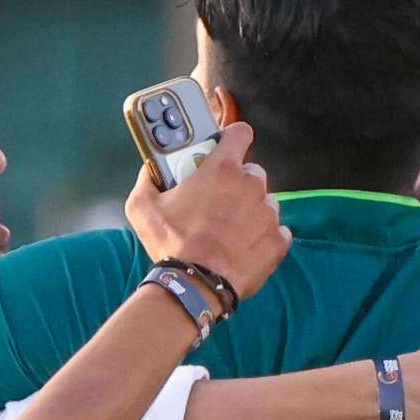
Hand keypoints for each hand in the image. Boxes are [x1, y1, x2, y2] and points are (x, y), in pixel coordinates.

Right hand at [127, 125, 289, 300]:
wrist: (193, 286)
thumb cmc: (170, 243)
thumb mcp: (142, 205)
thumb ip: (147, 179)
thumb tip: (150, 170)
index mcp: (222, 169)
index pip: (240, 133)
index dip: (233, 138)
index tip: (227, 147)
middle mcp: (251, 185)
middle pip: (253, 172)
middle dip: (239, 183)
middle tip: (220, 202)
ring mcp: (267, 214)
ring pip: (266, 203)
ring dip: (252, 211)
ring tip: (232, 231)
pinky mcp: (277, 242)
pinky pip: (277, 232)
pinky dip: (265, 238)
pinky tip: (245, 248)